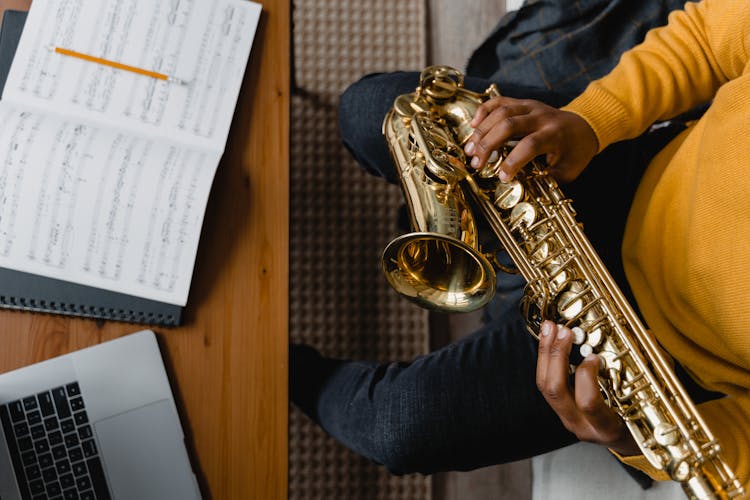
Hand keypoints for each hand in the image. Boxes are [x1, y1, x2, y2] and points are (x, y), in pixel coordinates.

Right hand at [463, 96, 597, 182]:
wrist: (586, 126)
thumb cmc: (576, 152)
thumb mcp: (568, 171)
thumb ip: (547, 178)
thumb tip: (523, 186)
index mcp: (555, 134)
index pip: (529, 145)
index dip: (513, 161)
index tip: (502, 177)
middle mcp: (542, 117)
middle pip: (509, 125)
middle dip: (488, 145)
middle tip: (476, 163)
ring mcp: (531, 107)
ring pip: (501, 112)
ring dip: (482, 131)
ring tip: (470, 149)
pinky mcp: (523, 104)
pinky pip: (500, 101)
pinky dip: (484, 111)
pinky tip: (473, 125)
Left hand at [536, 321, 639, 455]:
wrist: (630, 445)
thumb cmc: (643, 425)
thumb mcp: (651, 403)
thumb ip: (651, 371)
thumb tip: (646, 335)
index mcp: (606, 428)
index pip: (588, 404)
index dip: (587, 377)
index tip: (594, 357)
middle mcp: (581, 425)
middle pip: (556, 392)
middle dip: (556, 357)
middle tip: (563, 331)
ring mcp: (566, 417)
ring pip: (544, 386)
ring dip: (545, 353)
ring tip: (549, 327)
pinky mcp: (559, 408)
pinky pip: (545, 383)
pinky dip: (545, 359)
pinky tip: (548, 338)